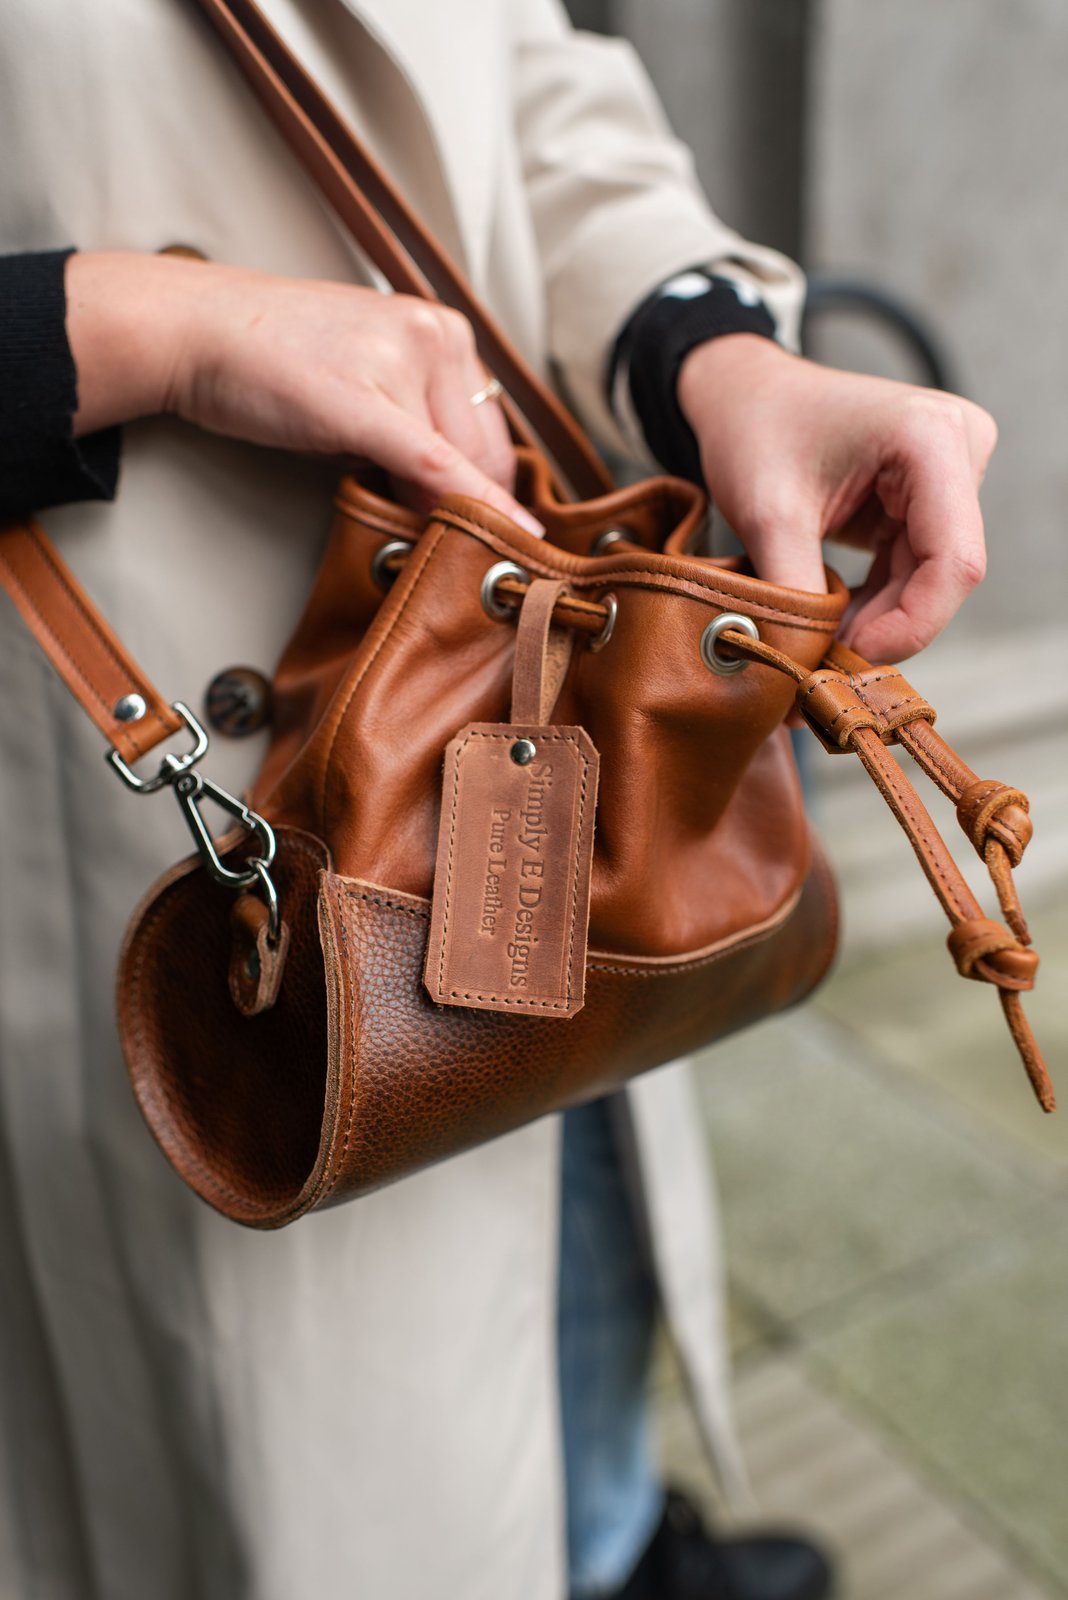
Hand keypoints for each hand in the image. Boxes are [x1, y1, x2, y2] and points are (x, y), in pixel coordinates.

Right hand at [65, 251, 541, 532]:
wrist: (197, 331)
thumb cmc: (273, 360)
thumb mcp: (366, 376)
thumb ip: (416, 418)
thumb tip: (457, 492)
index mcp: (444, 327)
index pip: (493, 432)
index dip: (486, 493)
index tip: (478, 532)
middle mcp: (437, 334)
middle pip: (488, 455)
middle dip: (466, 507)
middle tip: (423, 537)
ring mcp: (405, 361)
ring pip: (462, 468)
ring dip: (442, 512)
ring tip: (397, 524)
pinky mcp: (369, 402)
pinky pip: (438, 467)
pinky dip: (475, 508)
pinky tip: (509, 535)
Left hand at [677, 335, 996, 660]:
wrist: (742, 395)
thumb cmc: (753, 432)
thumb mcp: (767, 517)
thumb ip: (795, 595)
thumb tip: (805, 666)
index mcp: (931, 439)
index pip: (954, 562)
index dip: (910, 625)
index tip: (850, 656)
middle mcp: (958, 448)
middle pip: (945, 574)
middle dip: (889, 625)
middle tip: (827, 659)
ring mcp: (950, 471)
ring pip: (931, 578)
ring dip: (881, 618)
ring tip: (824, 638)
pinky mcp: (930, 494)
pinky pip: (916, 567)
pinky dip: (878, 601)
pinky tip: (837, 616)